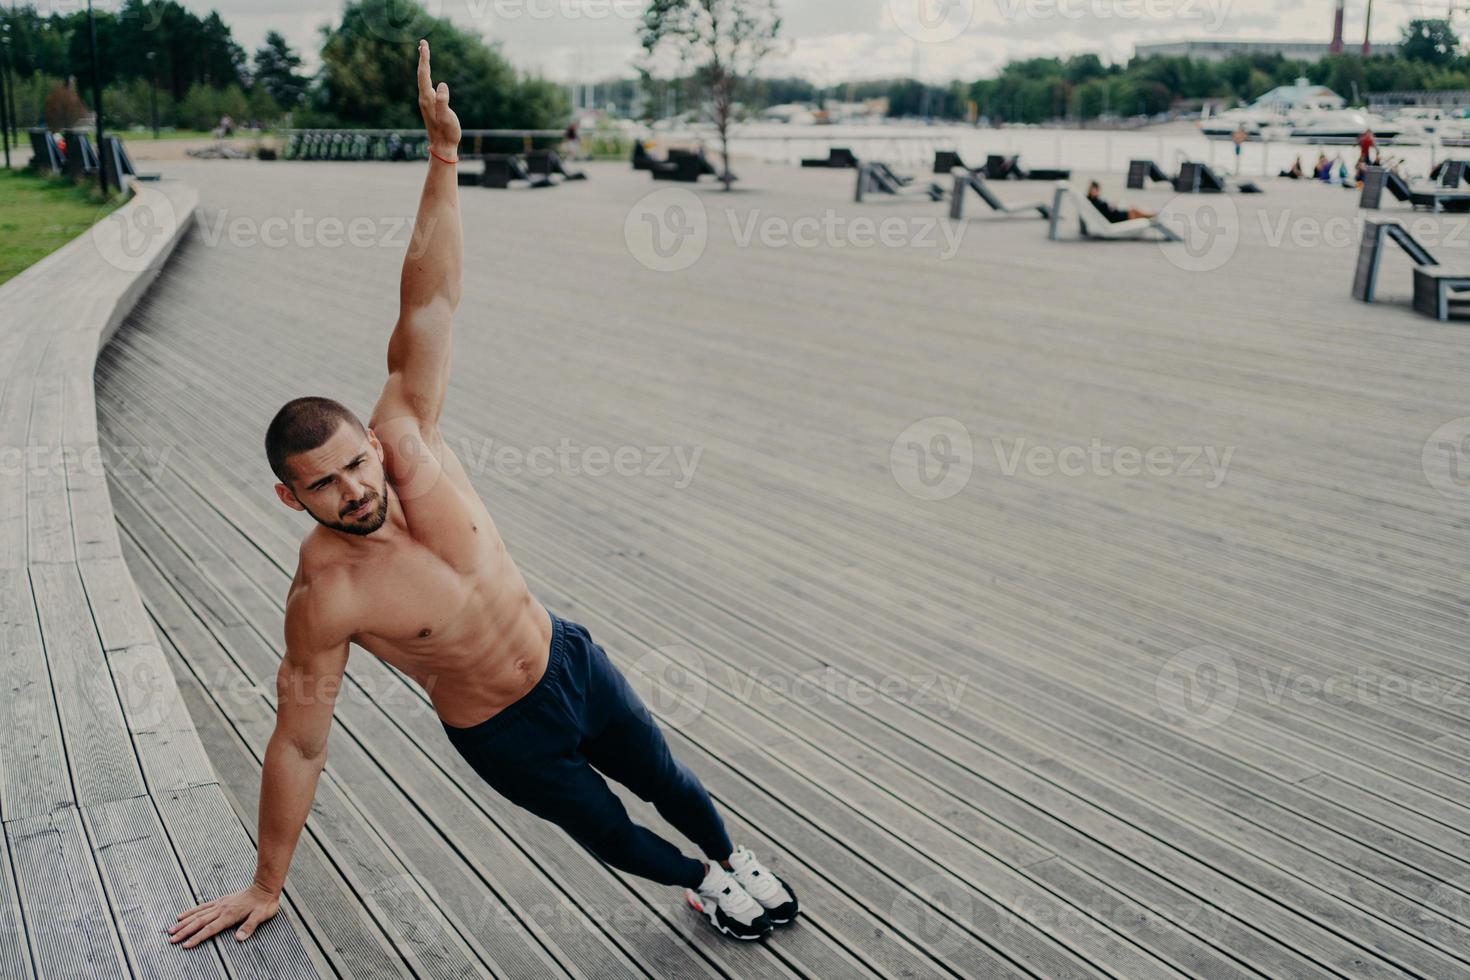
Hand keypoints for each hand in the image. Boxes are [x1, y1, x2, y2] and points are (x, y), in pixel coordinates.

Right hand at [168, 882, 279, 947]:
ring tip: (171, 929)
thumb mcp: (261, 916)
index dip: (197, 938)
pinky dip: (191, 911)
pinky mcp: (220, 900)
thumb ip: (249, 926)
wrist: (264, 887)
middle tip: (171, 939)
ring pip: (197, 914)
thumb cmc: (264, 903)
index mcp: (229, 915)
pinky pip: (202, 906)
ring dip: (184, 922)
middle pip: (199, 922)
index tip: (185, 945)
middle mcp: (221, 909)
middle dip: (184, 931)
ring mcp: (219, 904)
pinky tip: (182, 915)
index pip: (210, 929)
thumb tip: (239, 938)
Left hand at [417, 39, 460, 156]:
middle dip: (423, 58)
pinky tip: (428, 74)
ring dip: (424, 64)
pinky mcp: (431, 105)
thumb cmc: (447, 133)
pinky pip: (427, 84)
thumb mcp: (447, 118)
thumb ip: (443, 102)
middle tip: (423, 42)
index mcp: (427, 99)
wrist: (443, 146)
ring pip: (423, 78)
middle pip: (421, 74)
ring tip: (424, 52)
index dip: (424, 59)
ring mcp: (427, 101)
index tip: (424, 45)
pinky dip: (427, 74)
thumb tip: (442, 85)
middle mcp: (424, 98)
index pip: (424, 74)